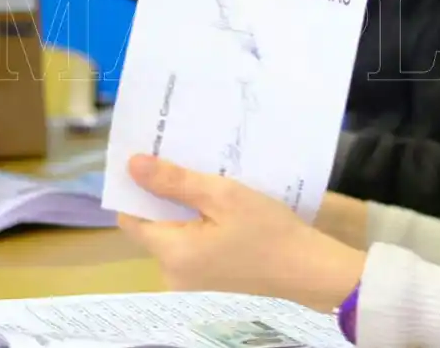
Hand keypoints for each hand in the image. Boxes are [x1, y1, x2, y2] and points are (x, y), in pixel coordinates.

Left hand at [118, 155, 364, 310]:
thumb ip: (175, 182)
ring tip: (202, 179)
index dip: (135, 189)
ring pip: (173, 234)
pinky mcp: (208, 280)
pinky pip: (190, 246)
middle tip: (181, 161)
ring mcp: (190, 280)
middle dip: (163, 195)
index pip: (131, 218)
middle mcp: (171, 273)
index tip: (150, 160)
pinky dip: (198, 224)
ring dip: (183, 208)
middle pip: (152, 226)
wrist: (308, 270)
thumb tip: (132, 165)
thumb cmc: (267, 230)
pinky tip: (217, 206)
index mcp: (171, 253)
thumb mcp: (222, 196)